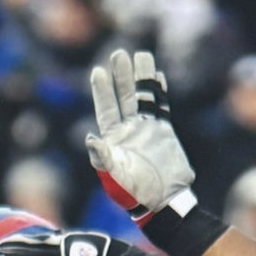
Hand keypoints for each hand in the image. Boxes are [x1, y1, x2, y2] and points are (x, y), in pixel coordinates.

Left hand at [87, 49, 195, 221]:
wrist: (164, 201)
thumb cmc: (136, 193)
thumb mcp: (116, 177)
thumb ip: (104, 158)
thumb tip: (90, 139)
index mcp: (114, 140)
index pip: (106, 109)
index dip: (102, 91)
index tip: (98, 71)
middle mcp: (129, 131)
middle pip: (124, 97)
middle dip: (121, 76)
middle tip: (119, 53)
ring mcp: (147, 130)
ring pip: (143, 97)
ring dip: (141, 77)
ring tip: (142, 55)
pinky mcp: (164, 132)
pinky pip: (160, 106)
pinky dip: (159, 91)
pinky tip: (157, 75)